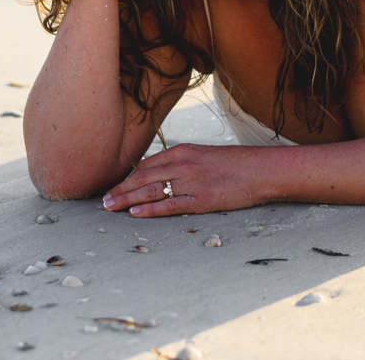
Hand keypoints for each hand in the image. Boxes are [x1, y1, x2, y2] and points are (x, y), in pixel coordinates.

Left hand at [102, 143, 266, 216]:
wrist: (260, 170)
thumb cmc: (234, 164)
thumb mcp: (204, 156)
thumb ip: (182, 164)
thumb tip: (161, 175)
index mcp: (183, 151)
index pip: (146, 164)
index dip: (127, 177)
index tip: (114, 187)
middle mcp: (183, 164)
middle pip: (142, 177)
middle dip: (120, 189)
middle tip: (103, 201)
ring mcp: (191, 182)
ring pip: (150, 191)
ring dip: (127, 199)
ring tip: (110, 208)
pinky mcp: (201, 199)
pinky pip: (169, 205)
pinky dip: (149, 209)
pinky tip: (134, 213)